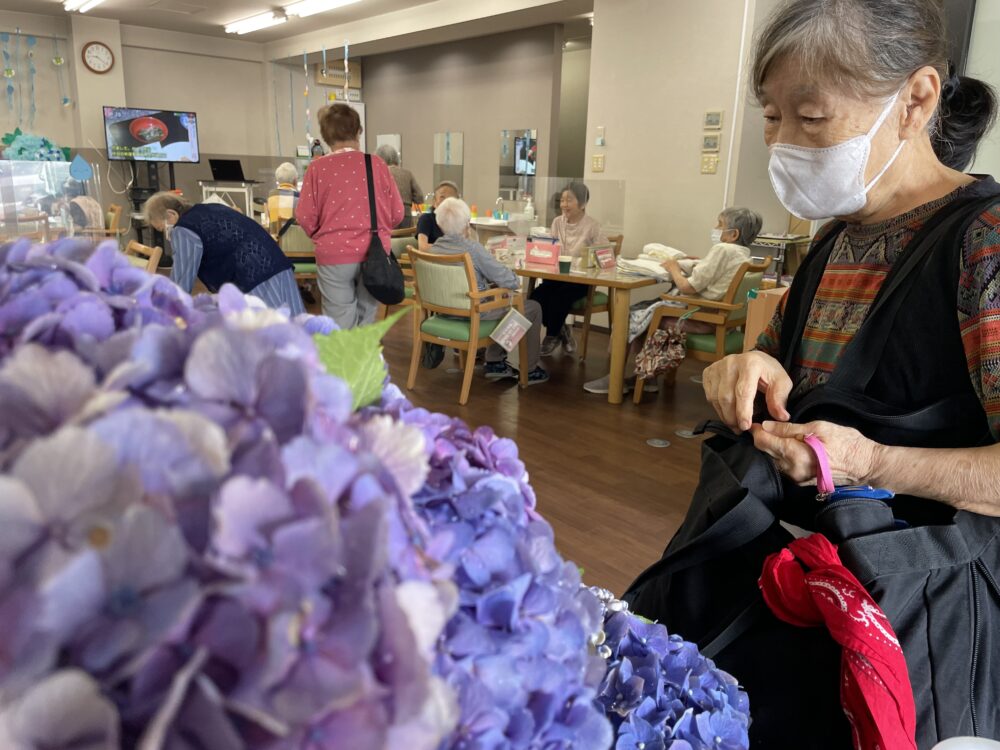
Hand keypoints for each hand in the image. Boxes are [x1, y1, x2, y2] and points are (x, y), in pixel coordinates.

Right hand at [702, 351, 791, 431]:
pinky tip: (726, 411)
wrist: (754, 359)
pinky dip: (717, 408)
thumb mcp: (781, 382)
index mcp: (751, 363)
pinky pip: (709, 395)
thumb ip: (779, 399)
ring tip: (734, 423)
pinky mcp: (709, 372)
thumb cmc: (768, 372)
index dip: (743, 411)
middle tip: (740, 429)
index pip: (743, 391)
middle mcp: (731, 362)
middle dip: (732, 417)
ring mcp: (717, 367)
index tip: (745, 426)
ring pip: (715, 398)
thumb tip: (781, 417)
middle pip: (726, 397)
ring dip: (724, 415)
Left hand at [751, 420, 880, 485]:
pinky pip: (783, 467)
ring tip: (780, 434)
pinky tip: (789, 447)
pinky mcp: (801, 481)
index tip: (757, 422)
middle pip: (765, 452)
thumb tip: (767, 425)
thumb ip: (789, 429)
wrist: (866, 465)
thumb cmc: (846, 443)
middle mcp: (791, 470)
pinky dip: (781, 456)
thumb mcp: (818, 428)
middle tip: (767, 425)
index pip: (763, 443)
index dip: (757, 431)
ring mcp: (796, 478)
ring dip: (772, 448)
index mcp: (795, 455)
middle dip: (763, 438)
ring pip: (773, 460)